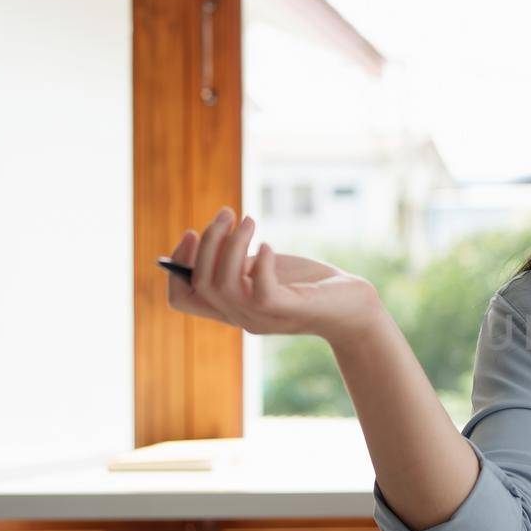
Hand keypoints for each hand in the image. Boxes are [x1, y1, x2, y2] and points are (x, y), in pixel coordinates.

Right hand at [166, 206, 377, 345]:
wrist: (353, 306)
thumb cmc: (309, 285)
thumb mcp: (266, 270)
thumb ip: (240, 262)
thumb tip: (214, 232)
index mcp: (231, 308)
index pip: (182, 298)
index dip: (178, 265)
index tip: (191, 232)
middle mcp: (240, 318)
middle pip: (200, 283)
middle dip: (208, 241)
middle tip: (228, 212)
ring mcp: (262, 318)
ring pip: (222, 285)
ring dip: (231, 245)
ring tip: (249, 219)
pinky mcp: (286, 311)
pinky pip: (259, 291)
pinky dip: (261, 262)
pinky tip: (270, 245)